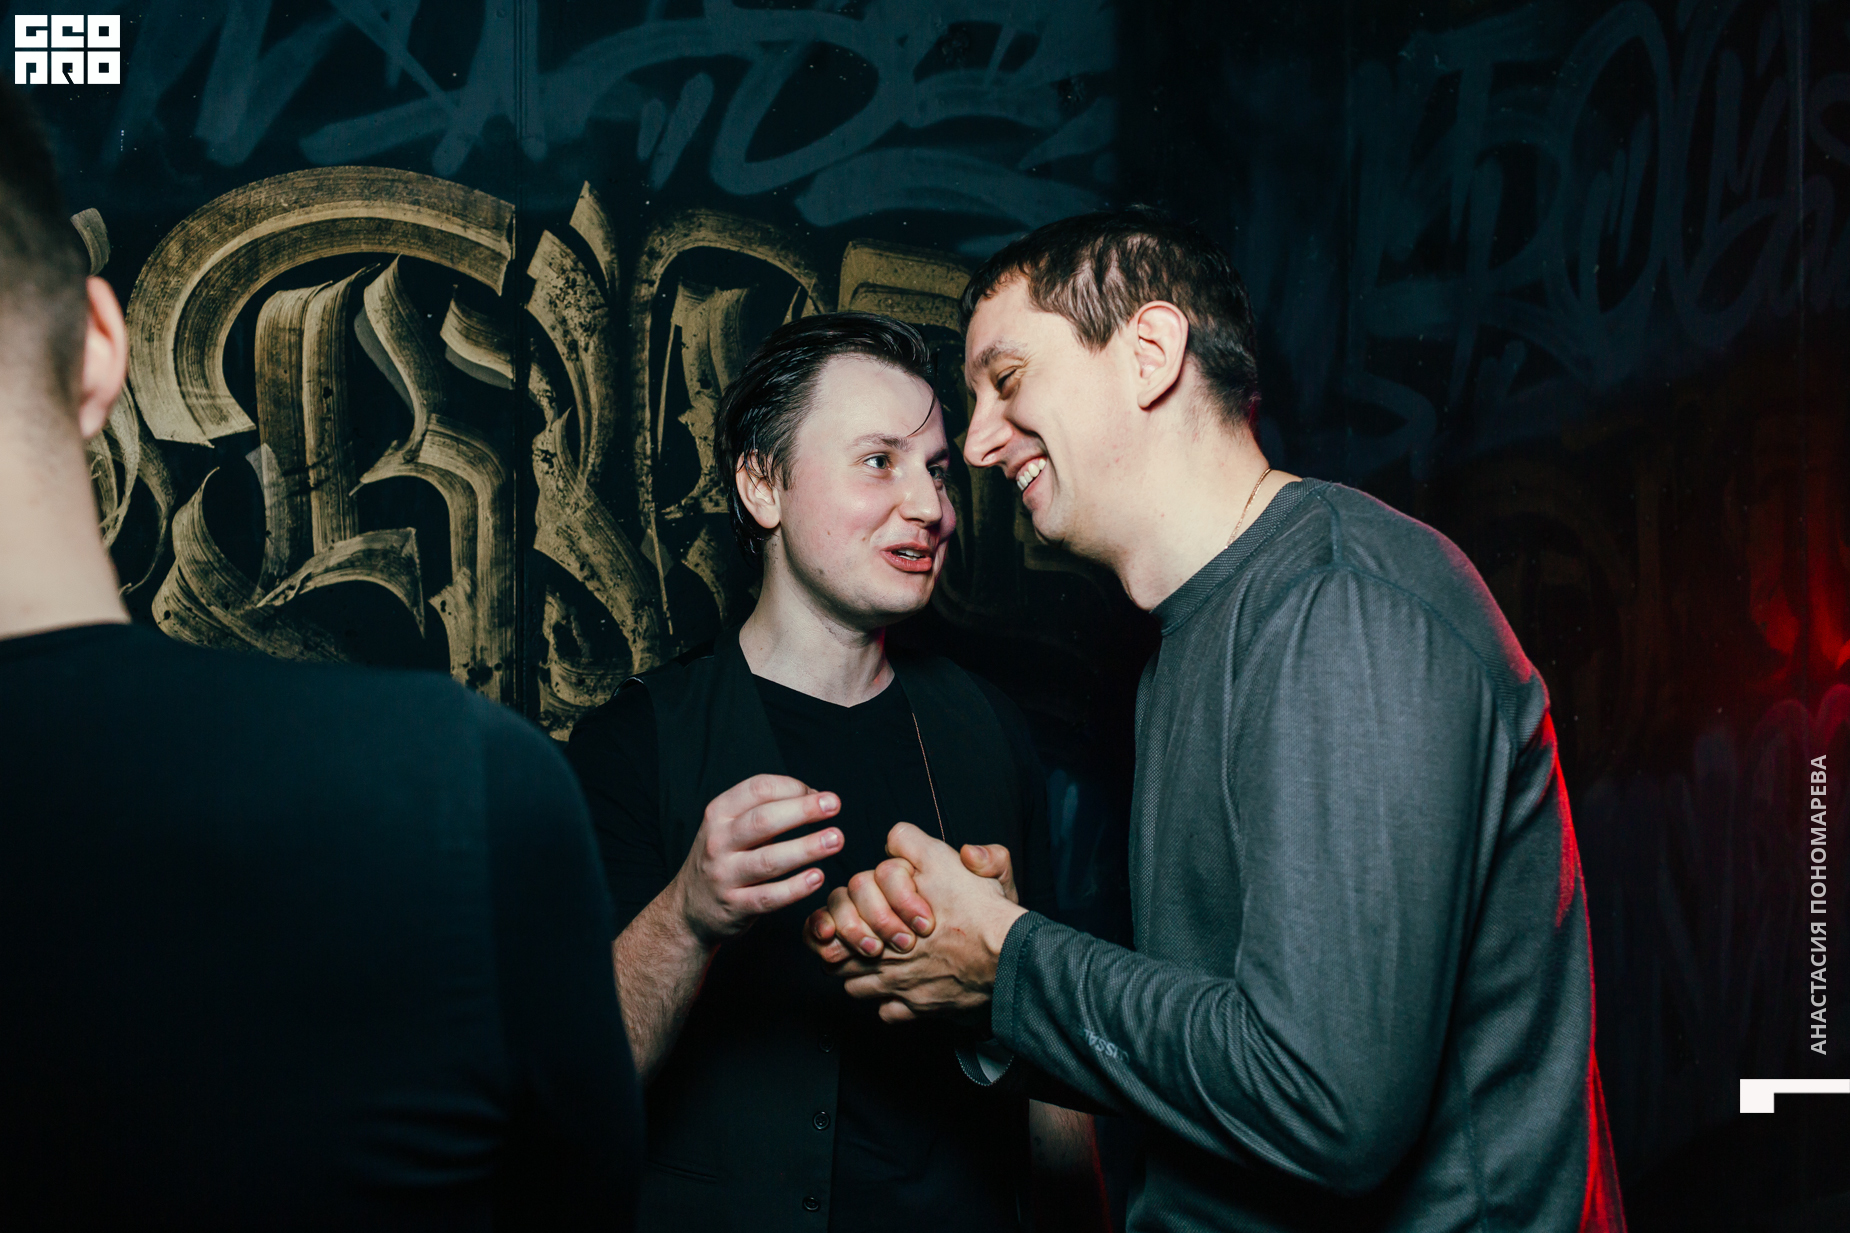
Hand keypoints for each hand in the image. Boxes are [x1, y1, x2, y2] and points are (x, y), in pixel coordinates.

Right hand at [672, 773, 841, 947]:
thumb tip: (815, 796)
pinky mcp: (734, 906)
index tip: (820, 794)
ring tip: (836, 839)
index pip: (757, 789)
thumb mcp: (731, 826)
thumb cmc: (724, 858)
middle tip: (835, 805)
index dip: (792, 787)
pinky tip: (817, 877)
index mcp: (719, 813)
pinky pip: (768, 897)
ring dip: (806, 848)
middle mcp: (717, 842)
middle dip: (803, 810)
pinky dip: (795, 888)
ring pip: (768, 860)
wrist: (688, 909)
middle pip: (763, 820)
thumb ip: (767, 810)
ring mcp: (723, 875)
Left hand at [828, 823, 1027, 1023]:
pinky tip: (900, 990)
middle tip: (860, 936)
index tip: (856, 904)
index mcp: (883, 912)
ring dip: (859, 973)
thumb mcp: (943, 858)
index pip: (839, 911)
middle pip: (836, 953)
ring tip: (876, 962)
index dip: (845, 905)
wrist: (1008, 956)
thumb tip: (893, 841)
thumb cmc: (979, 908)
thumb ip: (911, 842)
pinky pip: (886, 1012)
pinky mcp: (918, 1008)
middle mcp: (884, 952)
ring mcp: (898, 984)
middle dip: (845, 943)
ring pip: (853, 985)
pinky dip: (888, 1003)